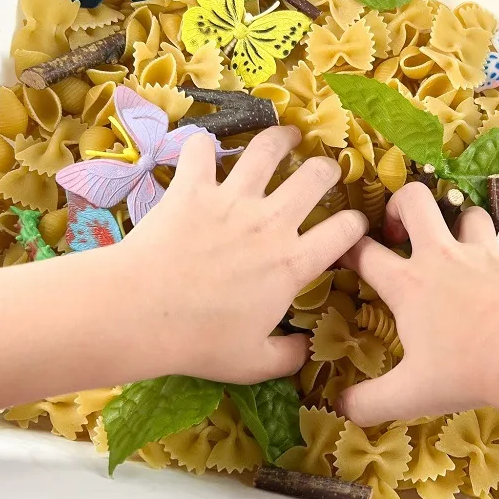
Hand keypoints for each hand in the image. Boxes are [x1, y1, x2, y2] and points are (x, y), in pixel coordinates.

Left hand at [109, 125, 367, 383]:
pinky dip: (203, 145)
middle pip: (315, 177)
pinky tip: (205, 148)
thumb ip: (288, 356)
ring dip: (281, 138)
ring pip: (267, 150)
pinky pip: (201, 150)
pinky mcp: (193, 188)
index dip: (356, 224)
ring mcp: (232, 200)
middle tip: (325, 170)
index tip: (354, 224)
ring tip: (287, 136)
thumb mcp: (254, 363)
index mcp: (293, 263)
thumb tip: (305, 349)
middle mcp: (271, 222)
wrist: (141, 313)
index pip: (344, 232)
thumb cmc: (200, 342)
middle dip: (328, 168)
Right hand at [337, 182, 498, 426]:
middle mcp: (444, 258)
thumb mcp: (411, 395)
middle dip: (400, 204)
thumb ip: (370, 403)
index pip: (364, 252)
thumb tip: (341, 408)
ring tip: (457, 251)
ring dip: (458, 225)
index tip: (341, 249)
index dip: (346, 246)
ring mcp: (485, 254)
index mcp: (410, 284)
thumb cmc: (470, 372)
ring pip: (467, 214)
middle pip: (414, 200)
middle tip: (401, 231)